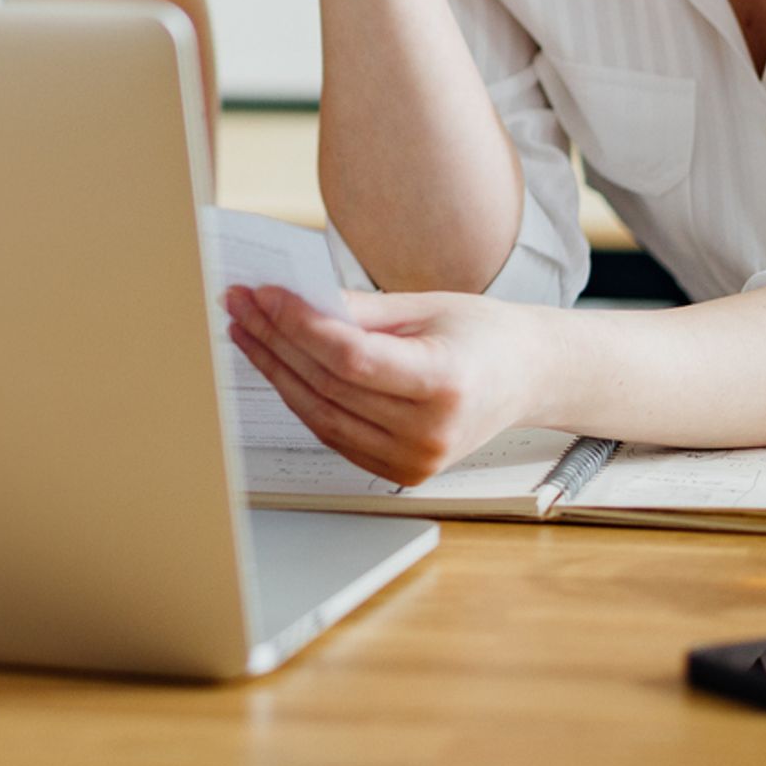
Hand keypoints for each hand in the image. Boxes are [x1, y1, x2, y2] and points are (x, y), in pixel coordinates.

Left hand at [225, 282, 557, 484]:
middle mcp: (430, 432)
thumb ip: (357, 309)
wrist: (525, 379)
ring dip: (274, 369)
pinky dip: (299, 397)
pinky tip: (275, 363)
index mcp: (445, 384)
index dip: (300, 326)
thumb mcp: (425, 306)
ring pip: (320, 414)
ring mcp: (415, 460)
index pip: (352, 359)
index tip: (264, 294)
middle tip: (240, 302)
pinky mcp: (400, 471)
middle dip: (275, 340)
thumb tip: (292, 298)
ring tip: (245, 329)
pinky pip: (332, 432)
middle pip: (329, 386)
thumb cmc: (481, 334)